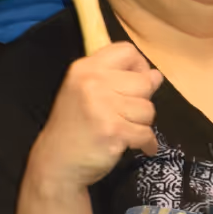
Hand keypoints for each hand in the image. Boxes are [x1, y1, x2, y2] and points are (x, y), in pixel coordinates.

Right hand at [30, 41, 163, 191]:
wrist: (56, 163)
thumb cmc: (74, 127)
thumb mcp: (87, 93)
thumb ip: (120, 80)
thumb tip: (156, 76)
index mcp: (86, 68)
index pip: (127, 51)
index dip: (139, 67)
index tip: (135, 84)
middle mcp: (93, 82)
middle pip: (144, 82)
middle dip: (142, 101)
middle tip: (126, 115)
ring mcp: (103, 107)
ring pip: (148, 109)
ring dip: (142, 124)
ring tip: (125, 130)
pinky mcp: (113, 131)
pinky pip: (146, 133)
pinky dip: (146, 143)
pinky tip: (137, 146)